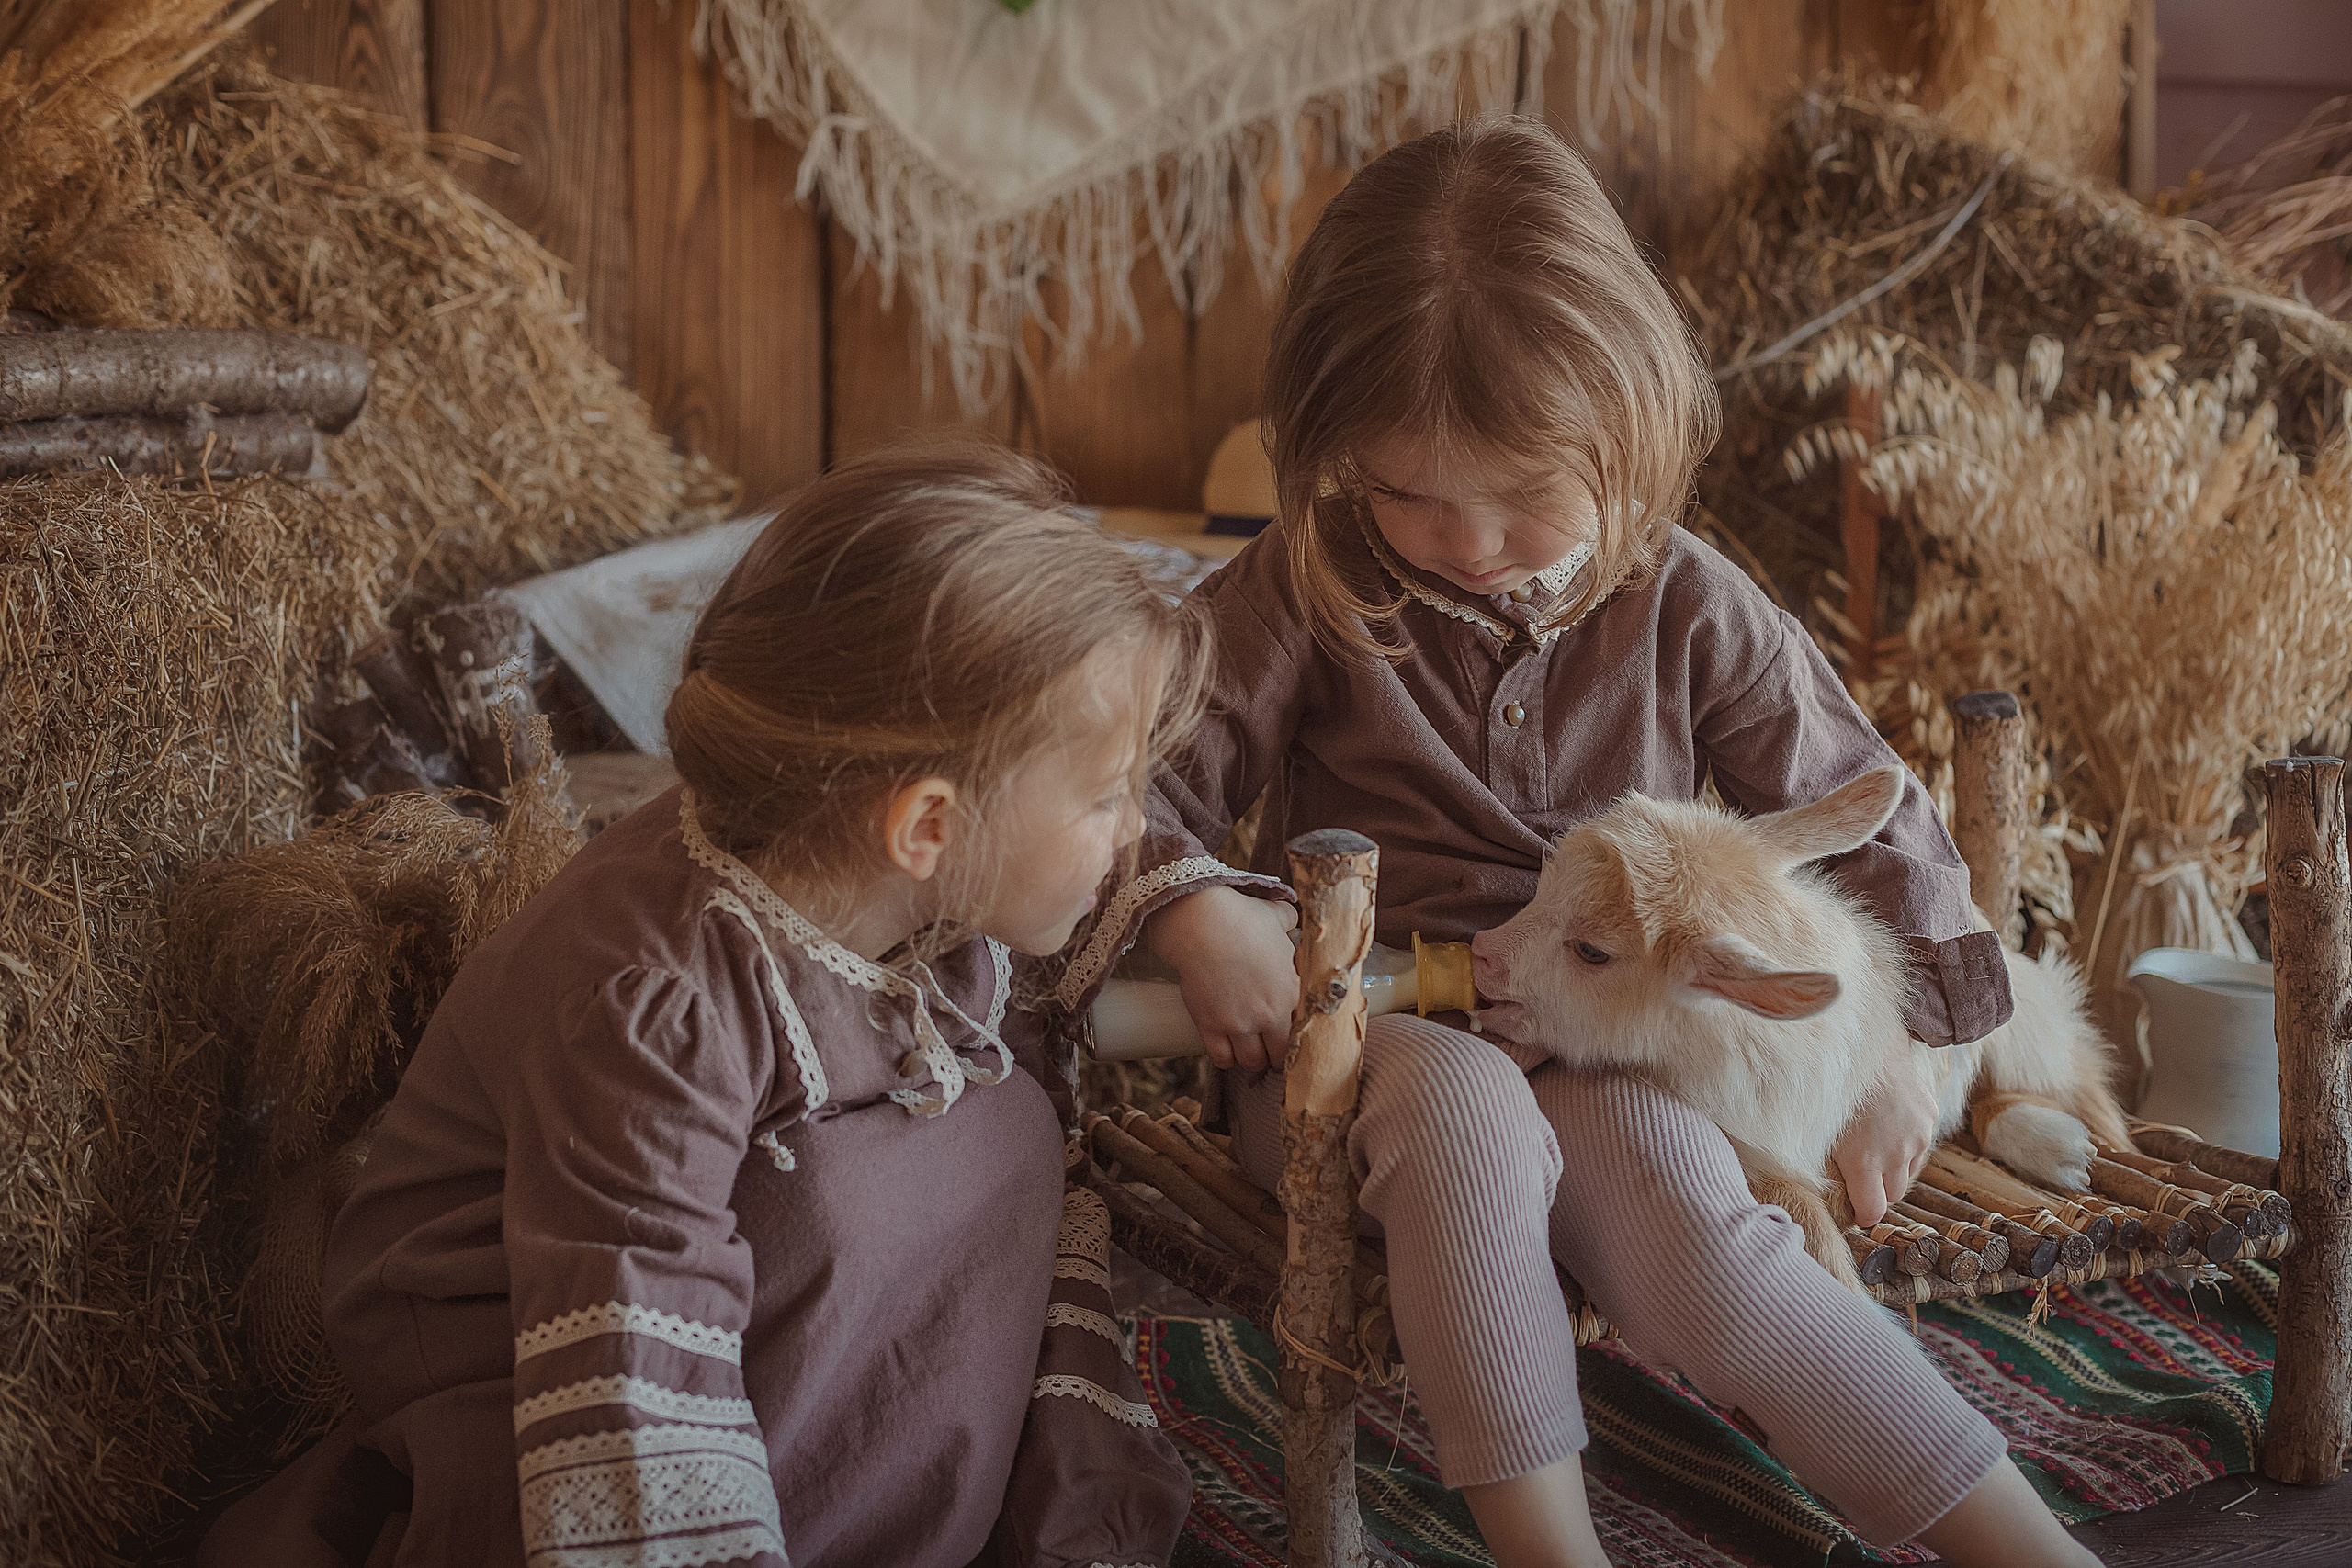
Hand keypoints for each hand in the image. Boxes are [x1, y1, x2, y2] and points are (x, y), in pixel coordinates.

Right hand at [1142, 885, 1297, 1071]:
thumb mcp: (1276, 918)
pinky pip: (1221, 1058)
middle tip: (1270, 1049)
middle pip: (1278, 1055)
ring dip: (1251, 1058)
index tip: (1289, 1033)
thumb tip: (1291, 918)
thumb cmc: (1241, 919)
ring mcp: (1239, 1023)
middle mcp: (1269, 1014)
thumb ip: (1289, 922)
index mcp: (1291, 992)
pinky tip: (1227, 1051)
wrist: (1202, 925)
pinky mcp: (1210, 1026)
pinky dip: (1225, 1059)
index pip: (1303, 1031)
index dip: (1297, 1035)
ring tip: (1249, 1051)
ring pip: (1251, 1061)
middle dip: (1275, 1054)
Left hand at [1832, 1068, 1939, 1228]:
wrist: (1866, 1049)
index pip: (1874, 1211)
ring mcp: (1918, 1136)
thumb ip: (1831, 1165)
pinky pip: (1921, 1144)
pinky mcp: (1930, 1119)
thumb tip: (1826, 1190)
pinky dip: (1908, 1144)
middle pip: (1895, 1194)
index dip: (1864, 1216)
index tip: (1857, 1213)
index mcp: (1865, 1162)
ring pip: (1910, 1170)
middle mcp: (1896, 1154)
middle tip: (1865, 1180)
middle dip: (1881, 1192)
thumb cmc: (1833, 1090)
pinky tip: (1890, 1126)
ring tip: (1877, 1149)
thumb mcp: (1821, 1132)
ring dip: (1896, 1168)